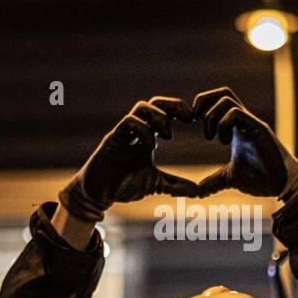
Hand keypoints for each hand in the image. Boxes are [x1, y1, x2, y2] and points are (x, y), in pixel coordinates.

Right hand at [58, 98, 200, 221]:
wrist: (99, 194)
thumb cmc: (124, 185)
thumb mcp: (156, 185)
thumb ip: (176, 185)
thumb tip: (199, 192)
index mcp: (148, 136)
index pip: (165, 112)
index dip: (181, 111)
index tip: (196, 121)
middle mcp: (137, 130)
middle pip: (155, 102)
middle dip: (174, 105)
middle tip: (189, 118)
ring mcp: (125, 132)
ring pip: (142, 106)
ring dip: (159, 116)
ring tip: (169, 135)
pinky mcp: (113, 138)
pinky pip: (129, 122)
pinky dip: (143, 129)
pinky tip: (151, 145)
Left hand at [190, 87, 297, 199]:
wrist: (281, 185)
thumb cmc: (260, 179)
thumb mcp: (229, 179)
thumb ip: (212, 182)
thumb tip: (197, 192)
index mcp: (236, 128)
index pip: (218, 101)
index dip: (202, 106)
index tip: (193, 124)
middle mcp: (244, 121)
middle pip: (222, 92)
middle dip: (203, 101)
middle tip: (196, 121)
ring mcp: (252, 123)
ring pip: (227, 99)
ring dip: (212, 116)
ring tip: (211, 137)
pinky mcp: (259, 129)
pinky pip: (236, 113)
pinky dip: (223, 124)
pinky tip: (224, 142)